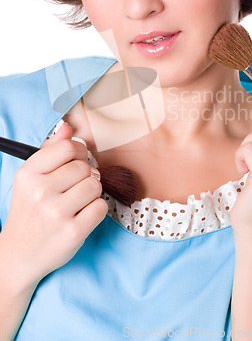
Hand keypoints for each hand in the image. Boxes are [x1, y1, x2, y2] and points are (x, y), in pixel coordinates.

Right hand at [1, 123, 107, 287]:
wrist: (19, 255)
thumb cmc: (29, 211)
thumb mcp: (30, 178)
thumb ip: (50, 151)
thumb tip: (68, 127)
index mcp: (28, 174)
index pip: (68, 147)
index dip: (79, 152)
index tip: (77, 161)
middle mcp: (40, 192)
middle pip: (84, 167)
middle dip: (85, 175)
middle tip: (74, 188)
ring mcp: (56, 213)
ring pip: (95, 185)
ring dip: (92, 192)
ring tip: (78, 202)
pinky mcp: (73, 232)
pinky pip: (101, 207)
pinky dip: (96, 210)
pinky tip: (81, 216)